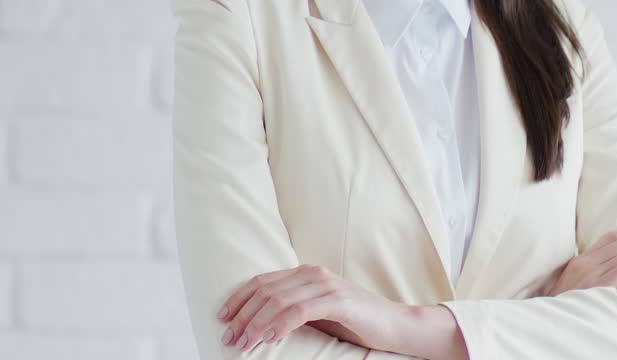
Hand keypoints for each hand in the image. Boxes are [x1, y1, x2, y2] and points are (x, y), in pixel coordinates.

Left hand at [217, 263, 407, 352]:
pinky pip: (300, 311)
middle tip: (228, 338)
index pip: (262, 281)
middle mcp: (313, 274)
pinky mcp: (339, 301)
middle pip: (265, 290)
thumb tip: (259, 325)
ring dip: (255, 323)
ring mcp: (326, 285)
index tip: (221, 319)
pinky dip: (280, 325)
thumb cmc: (355, 323)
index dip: (238, 299)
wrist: (394, 325)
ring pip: (278, 300)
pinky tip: (268, 339)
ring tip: (243, 343)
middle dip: (242, 315)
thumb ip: (293, 310)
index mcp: (305, 274)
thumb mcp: (317, 314)